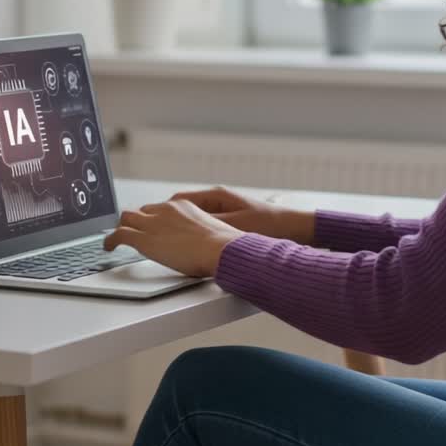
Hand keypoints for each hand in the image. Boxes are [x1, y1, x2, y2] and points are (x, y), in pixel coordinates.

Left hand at [104, 199, 244, 277]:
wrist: (221, 249)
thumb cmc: (223, 246)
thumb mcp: (213, 233)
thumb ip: (203, 235)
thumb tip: (206, 246)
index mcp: (183, 206)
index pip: (159, 208)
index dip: (152, 219)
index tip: (151, 227)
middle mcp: (165, 209)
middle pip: (141, 210)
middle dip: (135, 221)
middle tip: (132, 232)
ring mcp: (153, 222)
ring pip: (127, 218)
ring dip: (122, 228)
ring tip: (117, 239)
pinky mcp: (144, 238)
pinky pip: (119, 234)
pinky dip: (110, 240)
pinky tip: (108, 248)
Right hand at [169, 186, 315, 244]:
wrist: (296, 228)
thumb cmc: (269, 224)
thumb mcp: (234, 226)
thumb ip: (208, 226)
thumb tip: (183, 229)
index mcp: (216, 197)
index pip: (178, 200)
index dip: (161, 213)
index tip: (149, 224)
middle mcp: (219, 200)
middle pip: (183, 209)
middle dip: (168, 222)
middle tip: (155, 236)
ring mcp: (226, 210)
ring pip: (194, 218)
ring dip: (183, 229)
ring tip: (172, 244)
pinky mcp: (234, 221)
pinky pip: (207, 225)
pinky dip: (198, 234)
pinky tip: (196, 248)